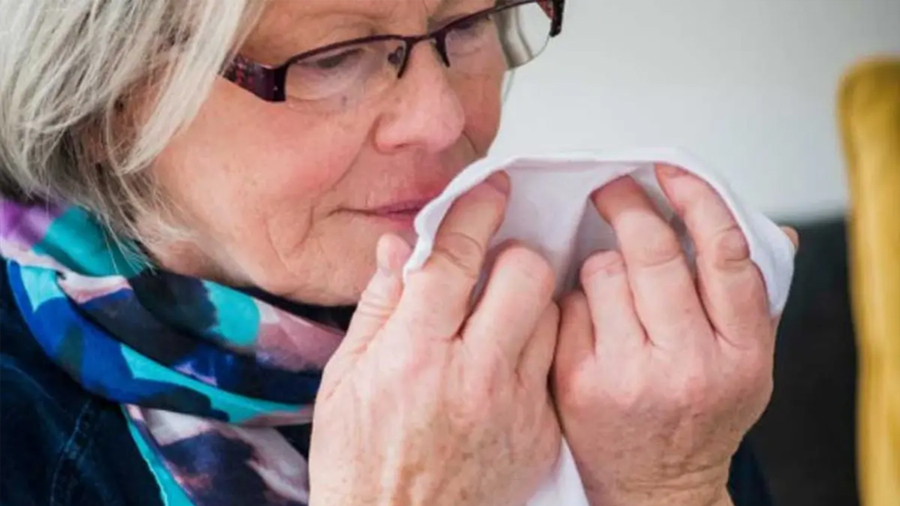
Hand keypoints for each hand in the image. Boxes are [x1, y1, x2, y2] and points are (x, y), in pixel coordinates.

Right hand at [309, 174, 560, 505]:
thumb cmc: (361, 464)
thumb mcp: (345, 380)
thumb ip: (377, 307)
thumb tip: (395, 249)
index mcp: (414, 354)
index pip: (455, 258)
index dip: (476, 211)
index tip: (490, 189)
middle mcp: (473, 375)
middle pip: (524, 274)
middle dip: (512, 253)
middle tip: (494, 264)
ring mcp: (515, 407)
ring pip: (550, 315)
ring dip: (529, 301)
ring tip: (501, 315)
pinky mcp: (541, 433)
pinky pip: (554, 366)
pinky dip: (535, 351)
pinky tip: (508, 364)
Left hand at [553, 165, 798, 505]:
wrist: (655, 487)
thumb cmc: (699, 416)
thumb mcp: (746, 364)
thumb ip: (753, 296)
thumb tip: (775, 229)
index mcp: (741, 350)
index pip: (724, 252)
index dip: (696, 198)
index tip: (671, 169)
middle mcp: (689, 364)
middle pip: (650, 251)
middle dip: (625, 205)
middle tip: (611, 190)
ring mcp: (629, 376)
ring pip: (602, 271)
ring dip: (602, 264)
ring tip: (611, 289)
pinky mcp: (577, 383)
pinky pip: (567, 306)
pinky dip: (575, 302)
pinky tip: (588, 324)